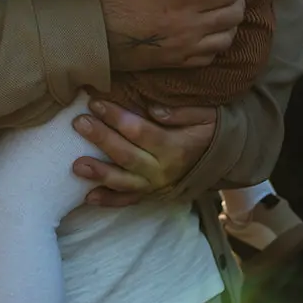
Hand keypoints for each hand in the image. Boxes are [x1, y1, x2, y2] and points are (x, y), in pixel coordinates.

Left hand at [72, 99, 216, 206]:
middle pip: (127, 155)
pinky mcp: (151, 195)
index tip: (95, 102)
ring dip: (99, 174)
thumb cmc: (209, 130)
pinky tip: (88, 196)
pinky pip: (128, 200)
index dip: (116, 117)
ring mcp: (155, 185)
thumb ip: (182, 113)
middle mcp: (163, 170)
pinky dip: (108, 200)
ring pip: (124, 181)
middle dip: (101, 139)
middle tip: (79, 123)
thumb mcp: (206, 115)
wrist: (225, 160)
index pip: (140, 131)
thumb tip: (154, 110)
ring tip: (76, 165)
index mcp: (175, 147)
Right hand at [96, 0, 244, 70]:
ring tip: (225, 13)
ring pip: (227, 37)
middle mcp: (190, 26)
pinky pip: (209, 57)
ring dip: (231, 24)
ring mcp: (185, 47)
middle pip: (234, 14)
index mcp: (182, 1)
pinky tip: (209, 35)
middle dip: (238, 0)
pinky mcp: (177, 62)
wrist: (92, 34)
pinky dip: (215, 44)